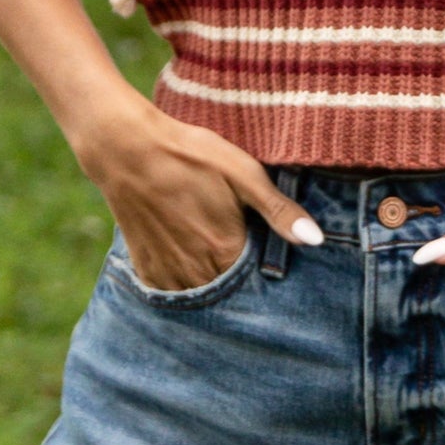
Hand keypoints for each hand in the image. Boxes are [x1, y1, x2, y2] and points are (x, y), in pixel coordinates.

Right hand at [69, 93, 322, 292]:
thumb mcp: (243, 173)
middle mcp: (197, 271)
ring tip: (214, 256)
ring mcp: (167, 272)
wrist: (127, 149)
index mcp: (226, 251)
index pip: (258, 282)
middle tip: (239, 253)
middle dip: (240, 282)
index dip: (266, 270)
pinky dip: (183, 283)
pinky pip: (170, 292)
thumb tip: (317, 240)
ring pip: (200, 295)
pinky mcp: (146, 267)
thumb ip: (279, 211)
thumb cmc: (190, 155)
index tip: (267, 255)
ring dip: (211, 284)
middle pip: (229, 292)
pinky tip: (189, 260)